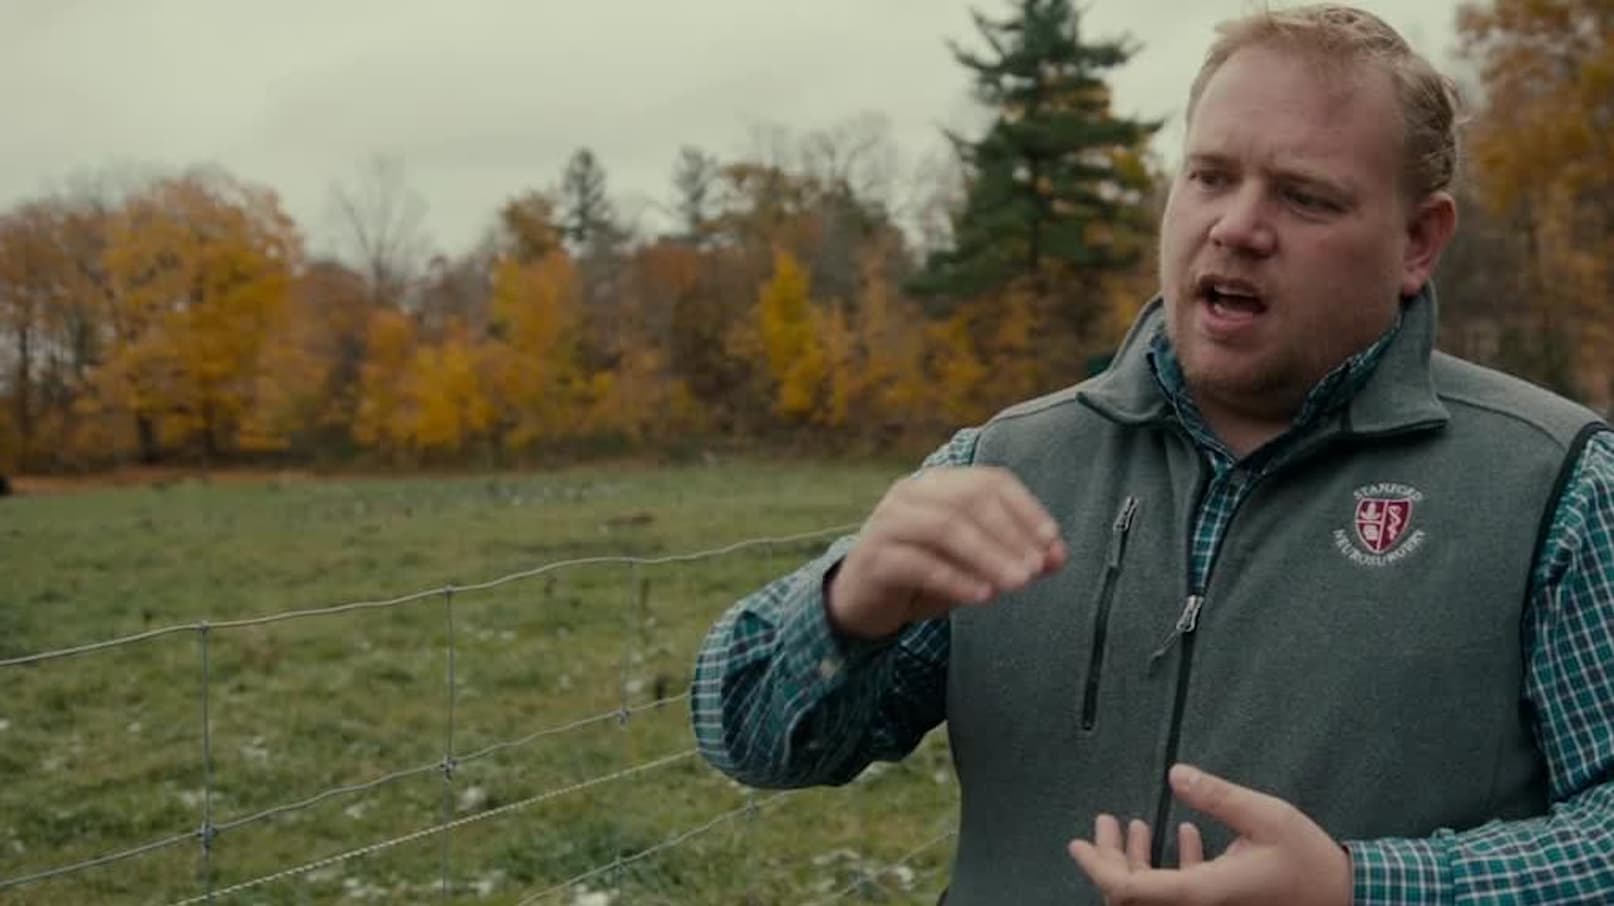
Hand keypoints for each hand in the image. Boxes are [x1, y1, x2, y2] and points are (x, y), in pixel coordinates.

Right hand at [827, 466, 1064, 639]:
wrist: (863, 601)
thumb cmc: (924, 574)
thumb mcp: (973, 564)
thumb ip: (1012, 555)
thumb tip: (1057, 558)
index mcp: (938, 483)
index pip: (990, 482)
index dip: (1026, 509)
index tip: (1052, 543)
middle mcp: (911, 493)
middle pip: (968, 500)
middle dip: (1009, 534)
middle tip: (1036, 569)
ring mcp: (888, 522)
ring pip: (944, 528)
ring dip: (988, 556)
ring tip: (1017, 583)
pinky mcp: (875, 558)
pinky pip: (919, 563)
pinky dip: (956, 579)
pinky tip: (983, 597)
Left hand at [1067, 764, 1352, 905]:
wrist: (1344, 897)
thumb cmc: (1307, 859)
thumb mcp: (1265, 817)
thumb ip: (1217, 796)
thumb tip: (1175, 773)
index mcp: (1201, 893)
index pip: (1130, 889)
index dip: (1098, 867)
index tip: (1078, 843)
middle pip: (1133, 895)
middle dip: (1110, 861)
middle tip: (1102, 824)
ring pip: (1154, 894)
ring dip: (1136, 862)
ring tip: (1130, 824)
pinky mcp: (1222, 905)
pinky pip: (1181, 892)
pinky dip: (1170, 866)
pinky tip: (1183, 832)